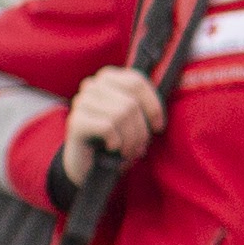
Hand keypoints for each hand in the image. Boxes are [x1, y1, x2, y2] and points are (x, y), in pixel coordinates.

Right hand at [60, 66, 163, 186]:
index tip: (158, 127)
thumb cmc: (115, 139)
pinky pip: (108, 127)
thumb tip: (167, 99)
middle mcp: (92, 85)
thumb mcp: (133, 119)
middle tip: (140, 148)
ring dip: (130, 140)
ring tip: (128, 151)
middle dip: (141, 130)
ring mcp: (81, 102)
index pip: (136, 82)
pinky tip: (112, 148)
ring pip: (121, 115)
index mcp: (107, 78)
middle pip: (131, 103)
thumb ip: (144, 105)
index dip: (153, 106)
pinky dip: (117, 142)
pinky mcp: (76, 121)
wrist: (87, 165)